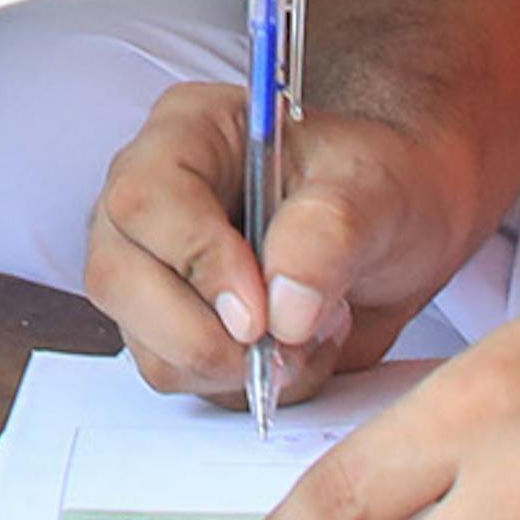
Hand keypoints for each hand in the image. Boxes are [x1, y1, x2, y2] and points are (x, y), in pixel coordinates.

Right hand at [84, 82, 486, 412]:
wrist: (401, 231)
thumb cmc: (381, 187)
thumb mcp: (377, 190)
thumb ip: (332, 233)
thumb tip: (284, 310)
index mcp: (188, 133)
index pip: (146, 199)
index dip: (196, 262)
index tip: (261, 314)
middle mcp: (150, 199)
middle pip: (118, 278)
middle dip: (202, 335)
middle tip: (285, 347)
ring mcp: (150, 266)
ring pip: (144, 342)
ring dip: (232, 366)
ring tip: (308, 335)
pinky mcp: (168, 325)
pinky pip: (180, 376)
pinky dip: (243, 386)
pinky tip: (294, 351)